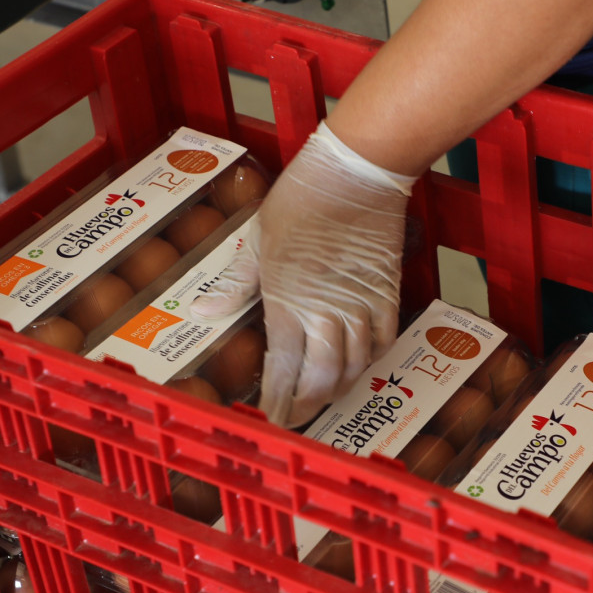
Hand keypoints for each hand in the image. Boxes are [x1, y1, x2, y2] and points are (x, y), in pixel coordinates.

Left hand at [191, 121, 416, 427]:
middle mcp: (326, 313)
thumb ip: (236, 286)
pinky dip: (371, 360)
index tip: (271, 418)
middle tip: (296, 415)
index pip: (283, 370)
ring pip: (355, 367)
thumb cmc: (301, 200)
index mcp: (287, 302)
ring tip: (324, 396)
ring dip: (339, 388)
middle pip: (323, 380)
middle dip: (307, 405)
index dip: (278, 401)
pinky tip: (358, 364)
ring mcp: (360, 306)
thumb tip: (204, 313)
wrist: (356, 174)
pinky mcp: (387, 294)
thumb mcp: (256, 240)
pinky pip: (383, 341)